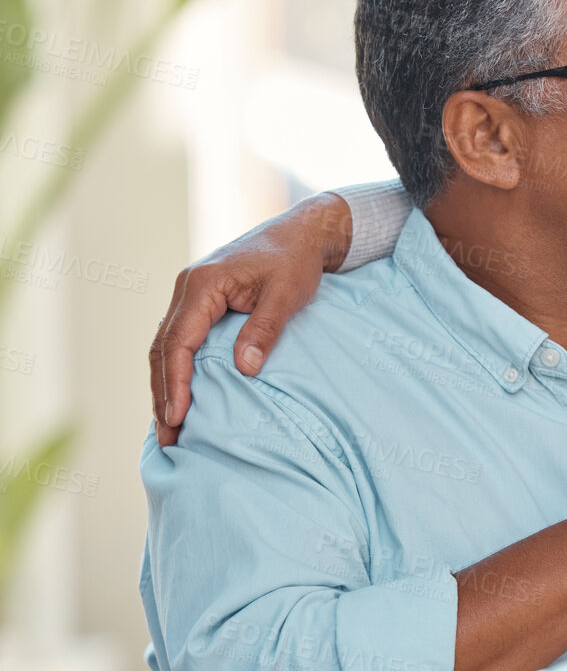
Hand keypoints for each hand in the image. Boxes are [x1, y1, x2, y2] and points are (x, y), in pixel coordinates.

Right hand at [149, 193, 349, 445]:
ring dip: (165, 384)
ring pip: (166, 345)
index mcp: (202, 285)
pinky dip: (176, 368)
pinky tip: (180, 394)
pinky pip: (179, 338)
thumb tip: (245, 369)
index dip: (175, 382)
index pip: (178, 341)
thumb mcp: (287, 294)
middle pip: (163, 347)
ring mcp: (190, 294)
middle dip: (162, 393)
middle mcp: (187, 288)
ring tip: (168, 425)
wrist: (301, 234)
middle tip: (167, 436)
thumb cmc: (296, 261)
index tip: (177, 417)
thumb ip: (265, 329)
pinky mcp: (200, 301)